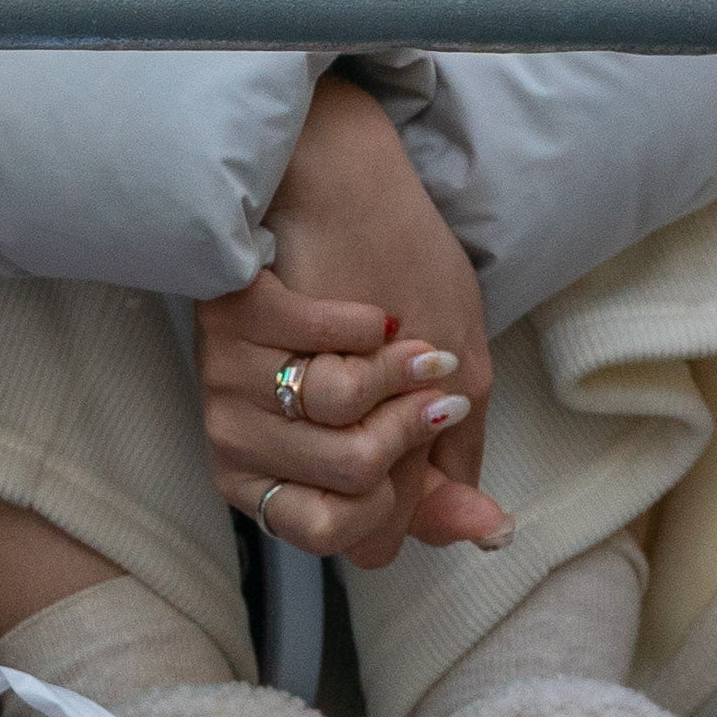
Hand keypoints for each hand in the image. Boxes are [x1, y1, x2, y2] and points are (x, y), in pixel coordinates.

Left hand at [191, 77, 511, 566]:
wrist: (332, 178)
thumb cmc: (381, 288)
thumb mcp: (420, 393)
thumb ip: (438, 473)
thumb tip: (490, 538)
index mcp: (280, 464)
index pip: (337, 536)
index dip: (389, 511)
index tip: (422, 452)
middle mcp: (240, 431)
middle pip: (345, 486)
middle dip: (402, 434)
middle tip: (423, 385)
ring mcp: (226, 374)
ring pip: (333, 420)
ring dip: (388, 377)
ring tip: (397, 338)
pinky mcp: (229, 315)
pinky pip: (310, 353)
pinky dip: (351, 328)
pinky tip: (362, 309)